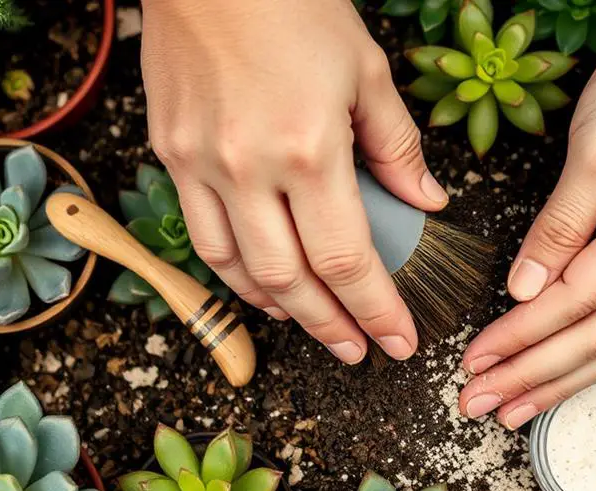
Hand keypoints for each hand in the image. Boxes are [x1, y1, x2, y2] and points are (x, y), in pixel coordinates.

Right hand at [140, 0, 448, 362]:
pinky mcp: (170, 153)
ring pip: (238, 271)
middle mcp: (249, 170)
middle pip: (291, 282)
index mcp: (310, 150)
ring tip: (314, 326)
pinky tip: (260, 282)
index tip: (398, 341)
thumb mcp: (366, 71)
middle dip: (331, 327)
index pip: (347, 261)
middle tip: (359, 352)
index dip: (375, 311)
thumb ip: (397, 148)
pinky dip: (234, 272)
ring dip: (280, 310)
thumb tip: (425, 203)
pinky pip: (201, 234)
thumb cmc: (294, 7)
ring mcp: (200, 165)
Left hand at [458, 24, 595, 428]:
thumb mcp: (594, 153)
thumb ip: (559, 228)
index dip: (519, 340)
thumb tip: (524, 290)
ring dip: (566, 378)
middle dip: (534, 378)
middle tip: (482, 406)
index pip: (572, 306)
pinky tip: (572, 370)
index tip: (475, 363)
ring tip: (520, 408)